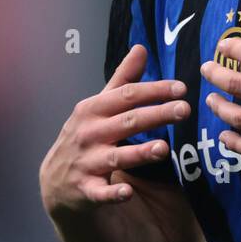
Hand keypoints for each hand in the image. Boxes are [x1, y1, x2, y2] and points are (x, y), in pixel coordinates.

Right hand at [40, 44, 190, 216]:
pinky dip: (112, 193)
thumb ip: (122, 80)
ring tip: (163, 148)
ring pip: (116, 157)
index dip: (154, 90)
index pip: (127, 95)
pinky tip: (126, 192)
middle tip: (184, 110)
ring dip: (139, 153)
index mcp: (92, 109)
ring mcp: (86, 163)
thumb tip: (140, 48)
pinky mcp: (86, 191)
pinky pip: (100, 193)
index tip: (181, 88)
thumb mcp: (99, 106)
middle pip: (127, 122)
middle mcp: (88, 134)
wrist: (56, 181)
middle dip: (156, 115)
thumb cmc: (85, 136)